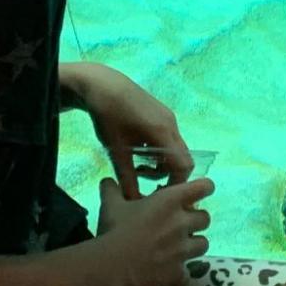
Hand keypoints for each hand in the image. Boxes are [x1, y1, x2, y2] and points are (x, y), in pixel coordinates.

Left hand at [66, 62, 193, 195]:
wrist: (101, 83)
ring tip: (136, 166)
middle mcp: (171, 124)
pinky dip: (159, 151)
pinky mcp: (161, 113)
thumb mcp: (115, 150)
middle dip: (167, 174)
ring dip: (161, 162)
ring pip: (174, 148)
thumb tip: (133, 202)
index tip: (155, 193)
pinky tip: (138, 150)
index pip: (183, 165)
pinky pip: (168, 138)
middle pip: (182, 158)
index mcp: (163, 132)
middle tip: (143, 181)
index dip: (175, 183)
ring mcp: (167, 117)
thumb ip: (127, 178)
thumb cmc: (108, 116)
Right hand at [95, 176, 212, 285]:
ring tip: (179, 249)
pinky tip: (167, 273)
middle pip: (206, 218)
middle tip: (182, 224)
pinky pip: (188, 273)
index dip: (204, 188)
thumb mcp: (111, 205)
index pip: (204, 187)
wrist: (111, 268)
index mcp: (170, 201)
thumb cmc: (114, 230)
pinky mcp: (179, 274)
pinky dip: (180, 272)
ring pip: (203, 244)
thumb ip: (112, 190)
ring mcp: (183, 251)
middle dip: (196, 220)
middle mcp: (182, 223)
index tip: (198, 192)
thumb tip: (108, 181)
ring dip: (193, 245)